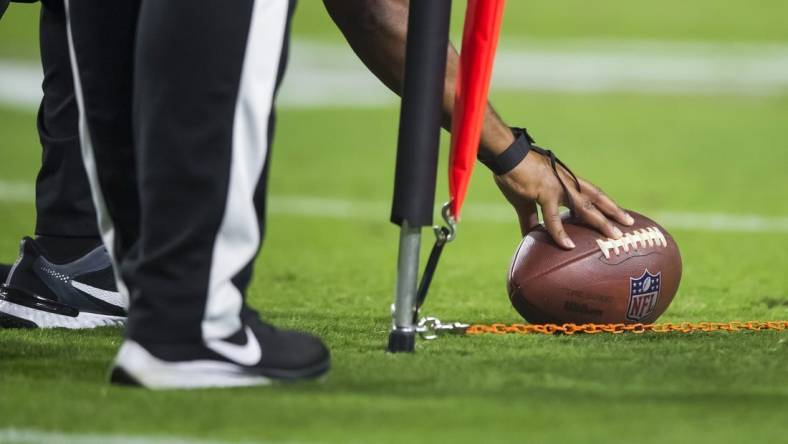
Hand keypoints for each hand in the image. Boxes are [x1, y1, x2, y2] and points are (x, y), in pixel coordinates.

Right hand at [494, 150, 633, 248]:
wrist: (505, 156)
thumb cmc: (515, 173)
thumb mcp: (526, 198)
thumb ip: (530, 218)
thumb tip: (530, 236)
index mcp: (565, 181)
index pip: (592, 193)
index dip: (606, 204)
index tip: (619, 215)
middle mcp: (567, 183)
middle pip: (597, 198)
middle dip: (614, 212)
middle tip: (630, 224)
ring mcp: (558, 187)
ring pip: (585, 207)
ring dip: (601, 222)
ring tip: (615, 236)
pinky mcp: (544, 193)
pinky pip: (553, 218)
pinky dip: (561, 232)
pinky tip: (568, 245)